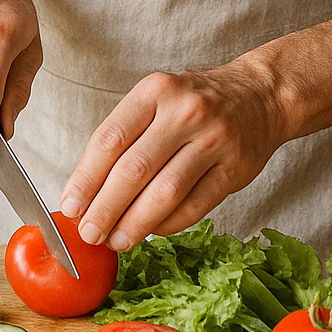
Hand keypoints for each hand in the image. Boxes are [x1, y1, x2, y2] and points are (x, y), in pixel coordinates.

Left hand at [58, 57, 284, 250]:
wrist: (260, 95)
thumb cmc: (194, 103)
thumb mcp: (156, 100)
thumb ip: (125, 138)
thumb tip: (86, 192)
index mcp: (155, 91)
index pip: (110, 139)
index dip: (85, 178)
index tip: (70, 206)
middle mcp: (184, 112)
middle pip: (134, 169)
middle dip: (105, 208)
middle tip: (88, 233)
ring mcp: (213, 139)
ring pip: (164, 193)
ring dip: (135, 224)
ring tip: (116, 240)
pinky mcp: (234, 168)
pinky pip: (194, 206)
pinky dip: (168, 225)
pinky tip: (151, 231)